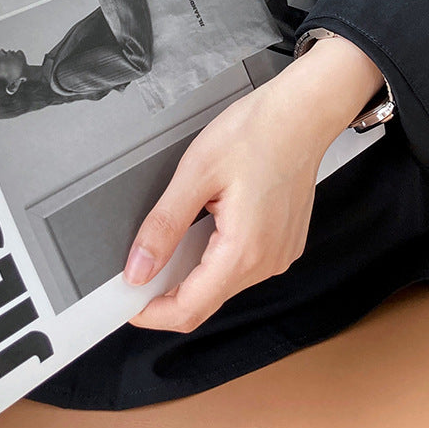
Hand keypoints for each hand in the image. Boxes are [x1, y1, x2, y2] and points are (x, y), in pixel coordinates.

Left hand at [123, 37, 384, 332]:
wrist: (303, 113)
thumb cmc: (258, 132)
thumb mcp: (196, 172)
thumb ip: (164, 225)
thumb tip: (138, 268)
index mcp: (244, 250)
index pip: (189, 309)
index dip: (151, 314)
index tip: (126, 304)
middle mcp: (267, 262)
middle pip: (206, 301)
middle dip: (167, 292)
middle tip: (139, 268)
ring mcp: (279, 254)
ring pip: (223, 284)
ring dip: (192, 273)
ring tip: (174, 236)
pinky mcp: (284, 243)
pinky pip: (242, 265)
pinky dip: (215, 258)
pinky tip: (205, 226)